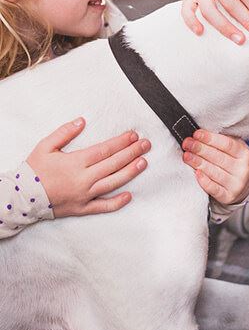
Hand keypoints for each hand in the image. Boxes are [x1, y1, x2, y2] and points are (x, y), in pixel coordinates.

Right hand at [27, 117, 150, 218]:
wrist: (21, 197)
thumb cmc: (33, 170)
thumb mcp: (45, 146)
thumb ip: (64, 132)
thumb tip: (82, 121)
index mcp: (75, 163)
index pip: (104, 150)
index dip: (121, 142)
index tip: (133, 135)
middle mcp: (83, 179)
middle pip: (113, 164)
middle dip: (131, 153)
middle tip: (146, 145)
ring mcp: (84, 195)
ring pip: (112, 183)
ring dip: (130, 172)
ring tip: (143, 163)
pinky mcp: (82, 208)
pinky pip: (103, 207)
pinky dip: (117, 202)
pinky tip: (129, 196)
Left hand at [182, 130, 248, 205]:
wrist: (243, 184)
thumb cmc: (232, 161)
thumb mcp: (232, 148)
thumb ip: (220, 141)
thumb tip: (199, 134)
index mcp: (244, 153)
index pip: (227, 144)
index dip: (210, 138)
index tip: (196, 134)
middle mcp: (243, 169)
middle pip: (219, 158)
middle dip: (200, 149)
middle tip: (187, 143)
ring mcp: (236, 184)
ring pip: (215, 173)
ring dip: (198, 163)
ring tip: (186, 156)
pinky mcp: (228, 196)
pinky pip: (215, 189)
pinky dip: (205, 181)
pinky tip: (196, 173)